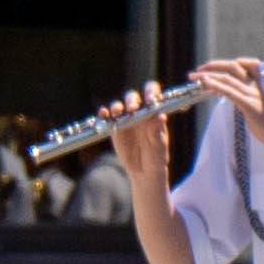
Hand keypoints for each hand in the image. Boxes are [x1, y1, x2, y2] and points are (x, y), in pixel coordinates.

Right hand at [104, 85, 173, 199]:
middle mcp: (139, 112)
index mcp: (153, 112)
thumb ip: (157, 131)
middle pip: (133, 98)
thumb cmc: (156, 156)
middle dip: (132, 101)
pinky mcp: (114, 127)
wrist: (143, 170)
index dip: (151, 92)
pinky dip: (104, 114)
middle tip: (132, 108)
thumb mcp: (158, 145)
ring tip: (117, 112)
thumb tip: (160, 116)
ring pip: (118, 106)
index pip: (153, 93)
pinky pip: (107, 117)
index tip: (150, 101)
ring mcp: (125, 118)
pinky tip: (103, 114)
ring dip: (117, 107)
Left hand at [193, 55, 263, 141]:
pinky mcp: (249, 105)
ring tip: (194, 76)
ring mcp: (252, 95)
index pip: (244, 65)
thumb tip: (234, 99)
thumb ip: (246, 100)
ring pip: (228, 78)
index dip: (227, 64)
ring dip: (208, 75)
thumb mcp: (257, 108)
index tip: (211, 68)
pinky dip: (215, 85)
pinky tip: (205, 82)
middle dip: (213, 65)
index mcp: (257, 86)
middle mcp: (254, 87)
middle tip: (198, 69)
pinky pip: (230, 92)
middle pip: (233, 67)